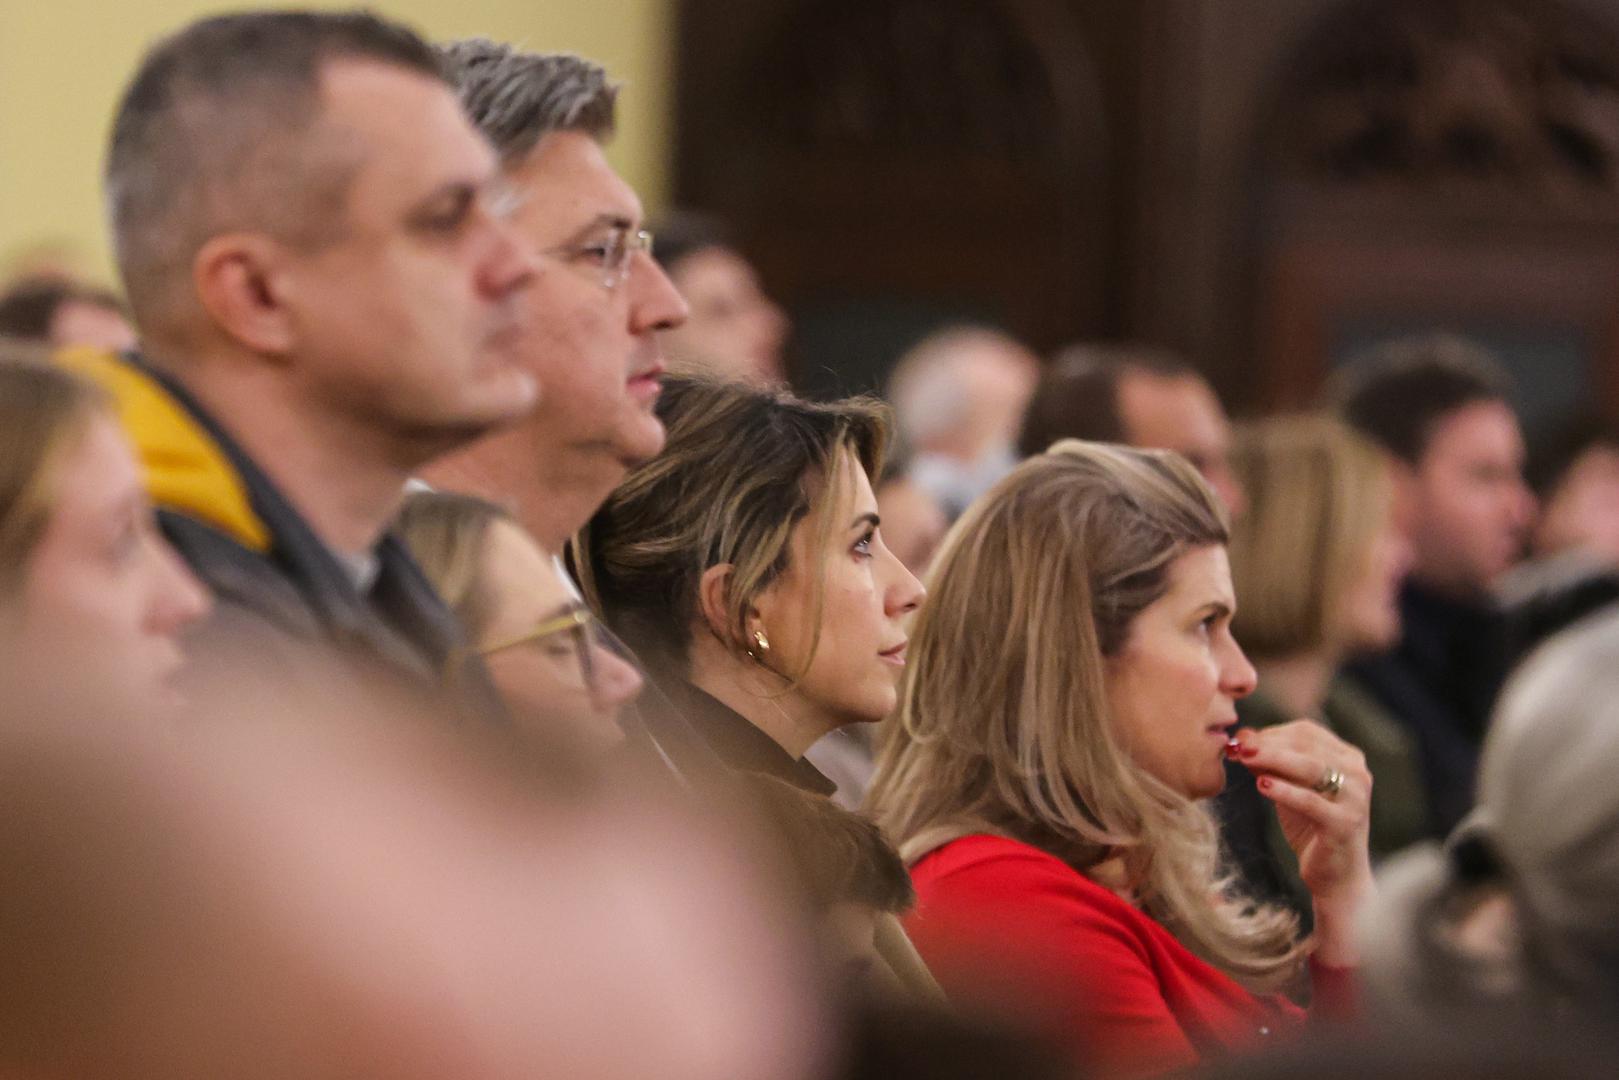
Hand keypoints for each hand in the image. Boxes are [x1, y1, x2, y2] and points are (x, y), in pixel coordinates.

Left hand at [1230, 720, 1373, 910]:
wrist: (1336, 876)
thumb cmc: (1310, 827)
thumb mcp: (1289, 789)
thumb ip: (1271, 763)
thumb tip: (1243, 735)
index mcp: (1348, 758)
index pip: (1306, 732)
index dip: (1271, 732)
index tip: (1242, 738)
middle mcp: (1357, 772)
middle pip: (1306, 746)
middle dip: (1268, 744)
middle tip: (1238, 746)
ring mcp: (1355, 797)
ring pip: (1309, 767)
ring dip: (1273, 759)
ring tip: (1245, 758)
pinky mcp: (1345, 823)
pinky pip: (1310, 801)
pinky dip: (1284, 791)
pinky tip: (1262, 785)